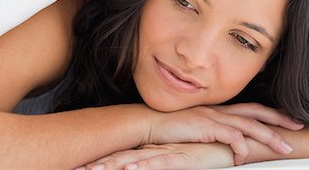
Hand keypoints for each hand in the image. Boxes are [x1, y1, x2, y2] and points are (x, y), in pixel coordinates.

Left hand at [78, 142, 233, 169]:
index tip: (81, 167)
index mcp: (151, 151)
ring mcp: (166, 153)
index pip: (121, 158)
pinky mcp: (181, 158)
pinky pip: (159, 163)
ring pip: (134, 161)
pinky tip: (130, 169)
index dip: (102, 163)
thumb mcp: (175, 159)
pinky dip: (144, 166)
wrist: (227, 142)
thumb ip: (158, 161)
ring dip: (113, 166)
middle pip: (121, 159)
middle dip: (99, 165)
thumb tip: (139, 166)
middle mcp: (154, 151)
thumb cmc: (201, 151)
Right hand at [146, 103, 303, 164]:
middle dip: (277, 119)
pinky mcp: (204, 125)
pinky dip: (240, 147)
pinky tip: (242, 157)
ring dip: (268, 136)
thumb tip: (225, 141)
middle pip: (254, 112)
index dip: (268, 113)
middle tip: (295, 126)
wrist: (149, 123)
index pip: (248, 108)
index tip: (284, 119)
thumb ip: (211, 130)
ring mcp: (211, 116)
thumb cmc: (169, 127)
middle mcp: (217, 110)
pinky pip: (230, 136)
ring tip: (283, 148)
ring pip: (248, 124)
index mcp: (216, 110)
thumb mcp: (195, 126)